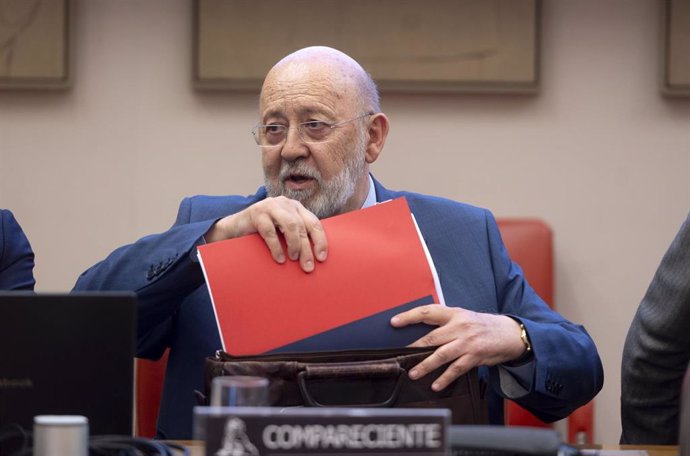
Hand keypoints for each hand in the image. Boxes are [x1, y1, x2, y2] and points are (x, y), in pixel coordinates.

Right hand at [204, 196, 327, 271]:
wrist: (236, 227)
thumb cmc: (263, 232)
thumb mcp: (283, 232)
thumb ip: (297, 236)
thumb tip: (314, 258)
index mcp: (296, 208)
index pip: (314, 223)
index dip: (320, 240)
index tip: (322, 258)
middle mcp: (286, 204)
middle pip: (302, 226)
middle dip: (307, 248)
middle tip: (308, 267)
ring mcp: (271, 206)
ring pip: (290, 225)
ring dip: (294, 244)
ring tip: (293, 259)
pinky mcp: (257, 212)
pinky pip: (270, 231)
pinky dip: (276, 247)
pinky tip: (279, 258)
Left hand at [390, 305, 525, 390]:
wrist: (509, 334)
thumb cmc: (482, 326)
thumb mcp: (464, 317)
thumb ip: (446, 323)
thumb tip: (422, 333)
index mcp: (454, 313)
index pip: (427, 312)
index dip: (409, 316)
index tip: (394, 322)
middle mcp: (460, 326)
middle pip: (431, 337)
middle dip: (414, 348)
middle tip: (400, 356)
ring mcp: (467, 342)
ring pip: (441, 355)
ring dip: (425, 365)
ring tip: (413, 374)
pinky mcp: (475, 356)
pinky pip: (456, 369)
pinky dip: (445, 378)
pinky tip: (436, 384)